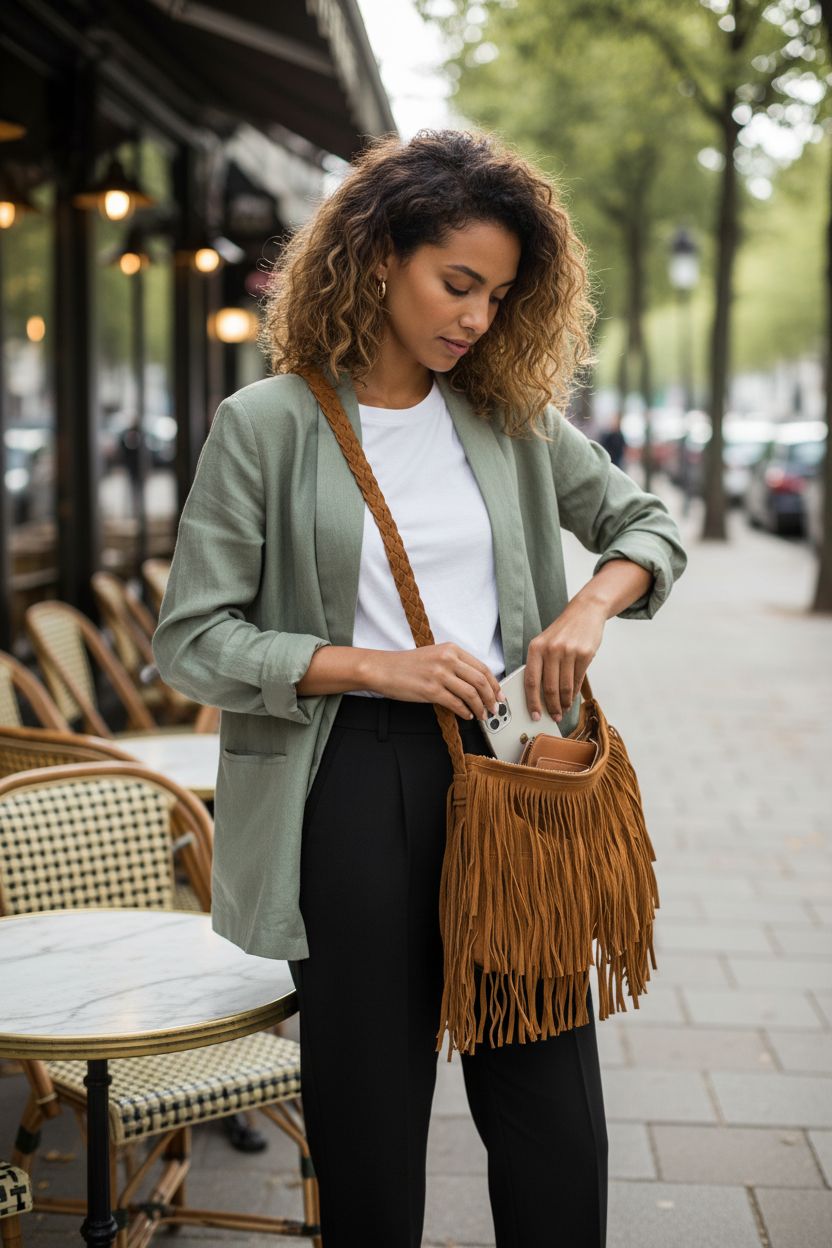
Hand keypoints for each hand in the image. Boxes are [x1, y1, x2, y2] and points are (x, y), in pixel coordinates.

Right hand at [365, 643, 503, 720]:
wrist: (383, 668)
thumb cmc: (407, 664)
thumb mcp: (435, 655)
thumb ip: (455, 664)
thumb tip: (476, 683)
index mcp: (451, 649)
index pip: (482, 667)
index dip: (494, 684)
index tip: (499, 695)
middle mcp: (447, 659)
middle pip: (481, 680)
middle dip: (491, 698)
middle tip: (494, 708)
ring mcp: (439, 674)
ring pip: (471, 693)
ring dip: (480, 707)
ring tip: (482, 715)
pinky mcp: (430, 690)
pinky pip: (456, 703)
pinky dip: (465, 712)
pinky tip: (467, 715)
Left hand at [524, 599, 605, 722]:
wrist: (585, 612)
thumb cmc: (563, 631)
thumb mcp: (545, 643)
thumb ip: (540, 665)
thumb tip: (538, 695)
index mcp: (536, 648)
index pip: (531, 681)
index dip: (532, 701)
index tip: (534, 714)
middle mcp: (551, 650)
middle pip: (549, 688)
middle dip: (551, 706)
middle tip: (554, 716)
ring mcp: (568, 652)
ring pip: (565, 687)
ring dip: (564, 703)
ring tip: (564, 709)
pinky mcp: (585, 654)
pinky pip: (578, 680)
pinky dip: (574, 693)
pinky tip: (572, 698)